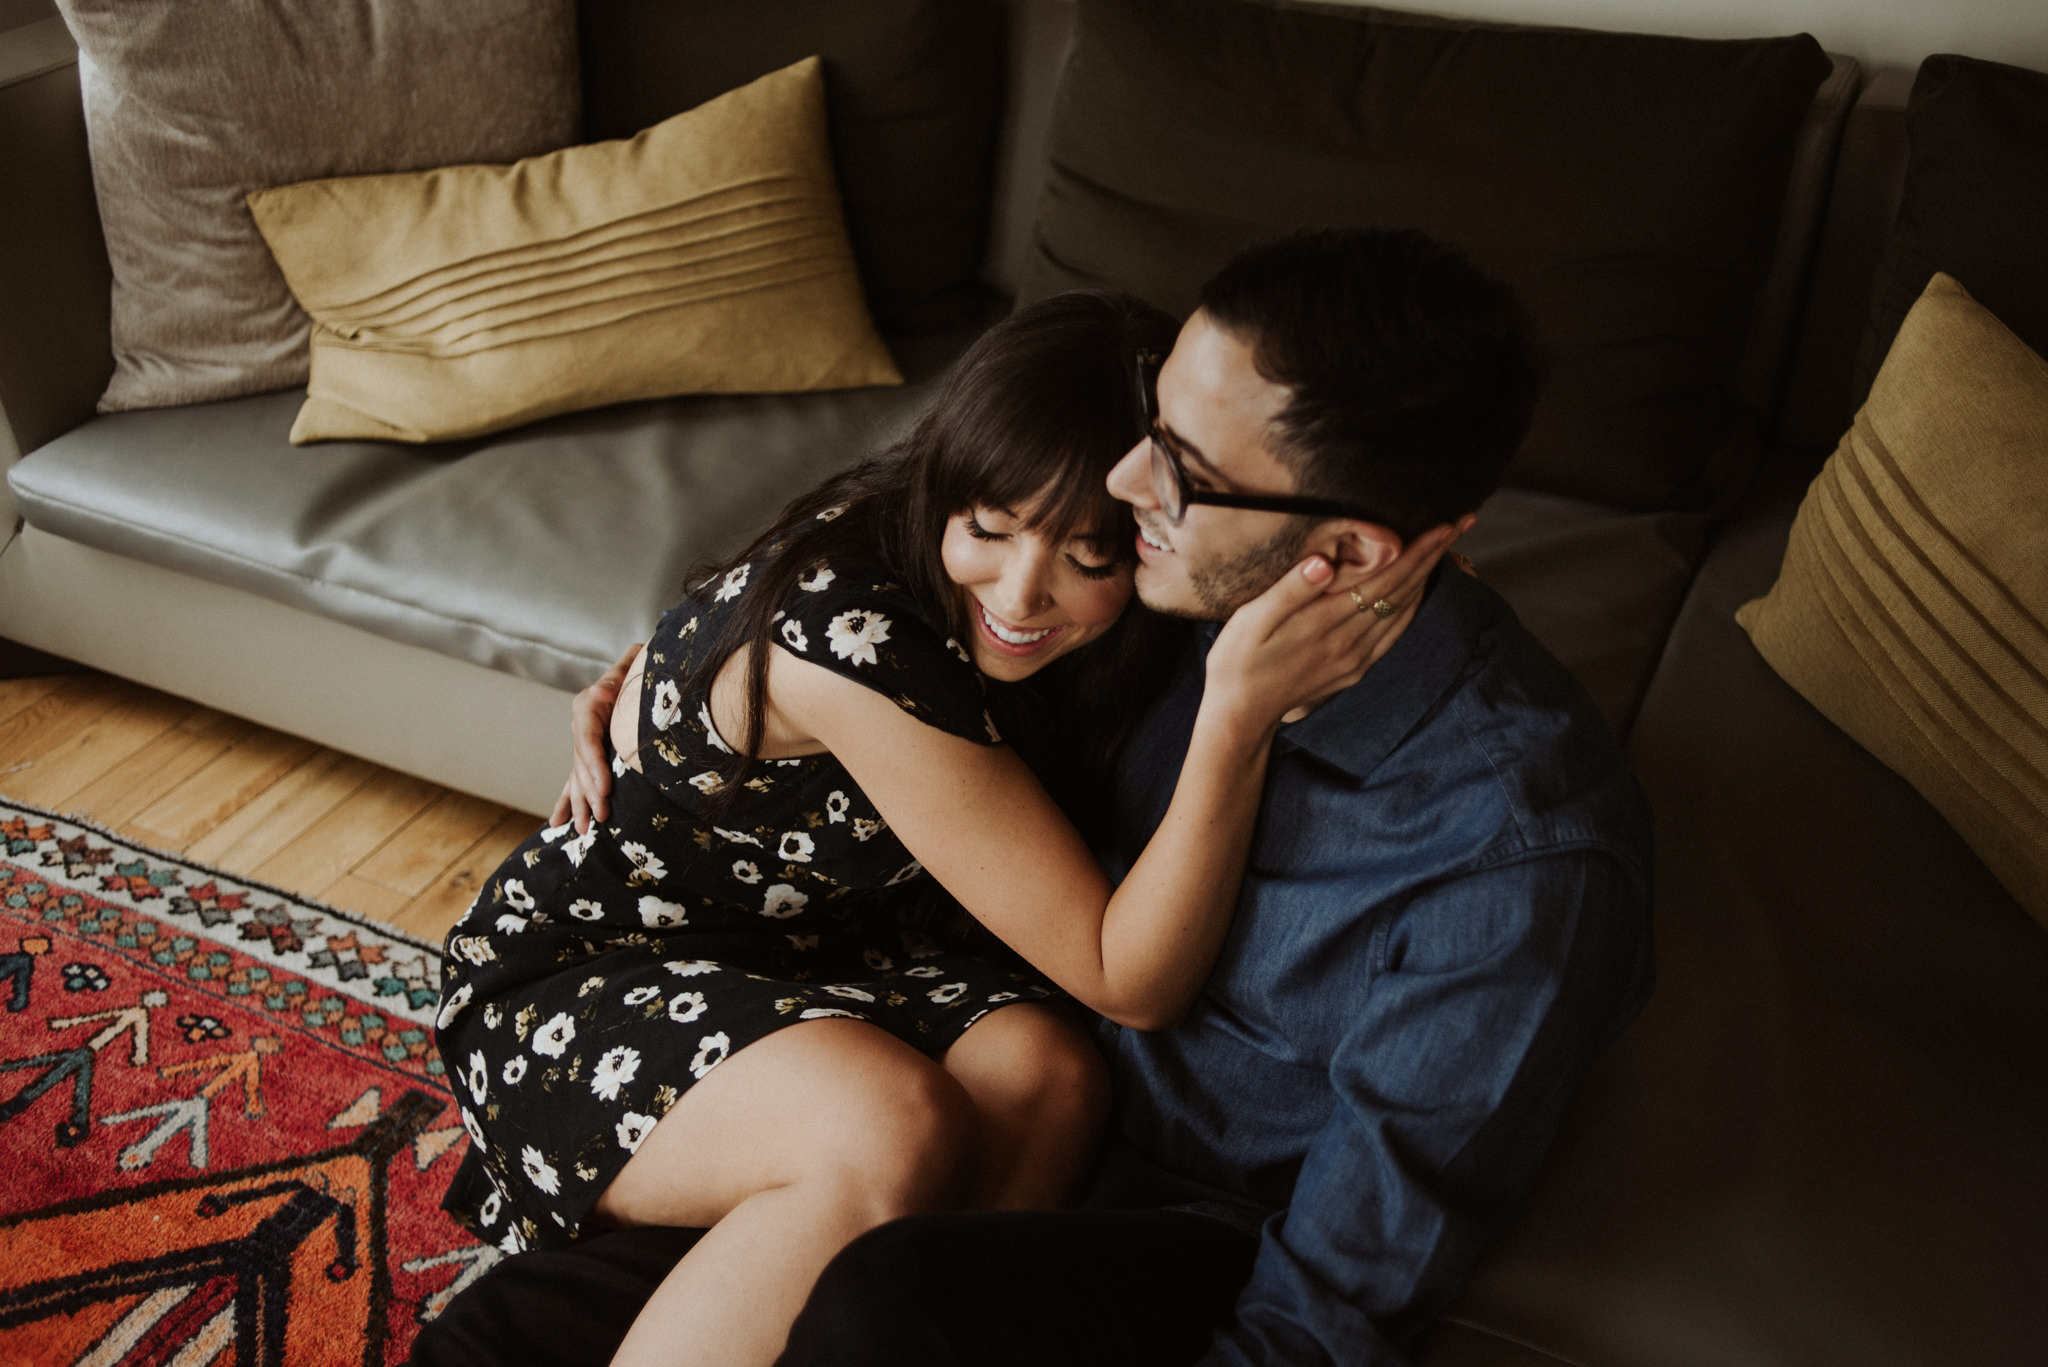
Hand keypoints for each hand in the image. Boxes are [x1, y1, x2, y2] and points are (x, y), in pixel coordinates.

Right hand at [550, 642, 640, 832]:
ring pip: (577, 778)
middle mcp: (581, 726)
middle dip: (591, 793)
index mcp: (588, 705)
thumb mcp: (633, 666)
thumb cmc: (639, 671)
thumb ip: (628, 664)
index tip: (607, 787)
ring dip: (580, 805)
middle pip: (582, 764)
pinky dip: (566, 802)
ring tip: (583, 830)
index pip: (588, 740)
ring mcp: (582, 744)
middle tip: (604, 816)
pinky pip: (573, 781)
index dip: (595, 765)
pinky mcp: (587, 758)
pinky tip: (557, 822)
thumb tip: (618, 672)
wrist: (636, 679)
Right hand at [1206, 519, 1466, 725]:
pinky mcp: (1353, 669)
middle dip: (1433, 556)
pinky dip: (1411, 607)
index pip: (1385, 579)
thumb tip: (1323, 561)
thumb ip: (1290, 590)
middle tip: (1462, 525)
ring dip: (1427, 578)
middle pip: (1403, 592)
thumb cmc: (1238, 660)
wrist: (1240, 713)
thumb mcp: (1252, 620)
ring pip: (1403, 612)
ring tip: (1446, 550)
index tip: (1444, 524)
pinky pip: (1393, 633)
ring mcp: (1356, 659)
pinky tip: (1416, 594)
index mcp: (1328, 623)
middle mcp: (1351, 642)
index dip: (1417, 551)